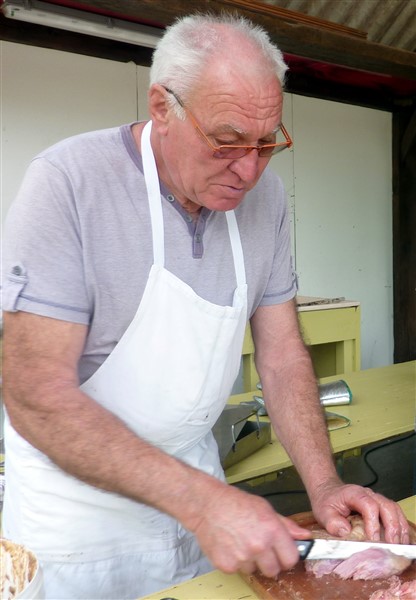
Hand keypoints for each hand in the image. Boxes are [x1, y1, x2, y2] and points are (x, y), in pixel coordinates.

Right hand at [192, 484, 310, 577]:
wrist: (207, 505)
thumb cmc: (234, 503)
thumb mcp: (264, 508)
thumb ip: (286, 525)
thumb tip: (304, 536)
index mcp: (271, 530)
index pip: (291, 559)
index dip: (287, 556)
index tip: (282, 554)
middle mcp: (258, 545)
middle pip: (274, 570)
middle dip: (269, 562)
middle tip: (259, 549)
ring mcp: (242, 557)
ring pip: (254, 571)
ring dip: (250, 562)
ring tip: (241, 543)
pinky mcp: (227, 565)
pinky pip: (238, 571)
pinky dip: (235, 562)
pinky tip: (230, 546)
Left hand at [309, 478, 409, 543]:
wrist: (327, 491)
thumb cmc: (326, 501)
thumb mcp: (322, 512)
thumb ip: (332, 522)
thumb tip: (346, 531)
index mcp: (354, 493)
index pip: (369, 506)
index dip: (373, 523)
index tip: (373, 540)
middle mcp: (368, 494)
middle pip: (387, 506)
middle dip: (392, 527)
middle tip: (392, 546)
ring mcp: (376, 499)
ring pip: (394, 509)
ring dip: (400, 527)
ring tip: (400, 545)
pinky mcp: (380, 507)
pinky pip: (395, 514)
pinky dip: (400, 527)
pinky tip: (400, 540)